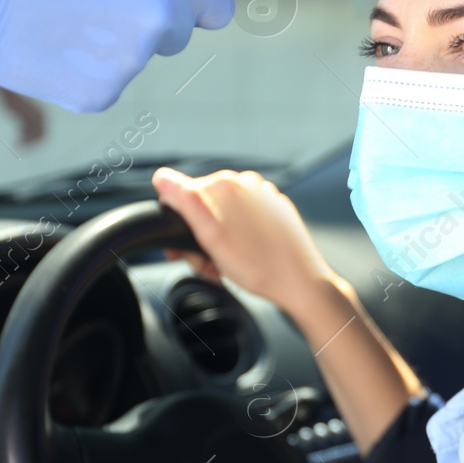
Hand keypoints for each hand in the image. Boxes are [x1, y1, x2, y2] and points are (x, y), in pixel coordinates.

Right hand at [0, 0, 235, 112]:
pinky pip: (104, 84)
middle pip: (176, 33)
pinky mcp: (96, 95)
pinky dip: (82, 70)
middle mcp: (157, 22)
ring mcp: (128, 64)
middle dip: (149, 17)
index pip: (218, 6)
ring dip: (113, 43)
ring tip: (62, 11)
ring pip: (136, 58)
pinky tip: (48, 40)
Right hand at [152, 167, 336, 317]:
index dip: (178, 226)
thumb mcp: (211, 238)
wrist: (301, 282)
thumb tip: (162, 179)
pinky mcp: (275, 211)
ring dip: (217, 243)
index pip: (179, 196)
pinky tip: (243, 261)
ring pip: (223, 217)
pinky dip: (237, 240)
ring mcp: (262, 196)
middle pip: (202, 208)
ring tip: (226, 267)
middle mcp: (245, 182)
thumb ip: (185, 203)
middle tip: (208, 265)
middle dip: (198, 238)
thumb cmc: (258, 266)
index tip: (186, 250)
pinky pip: (245, 222)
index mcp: (225, 183)